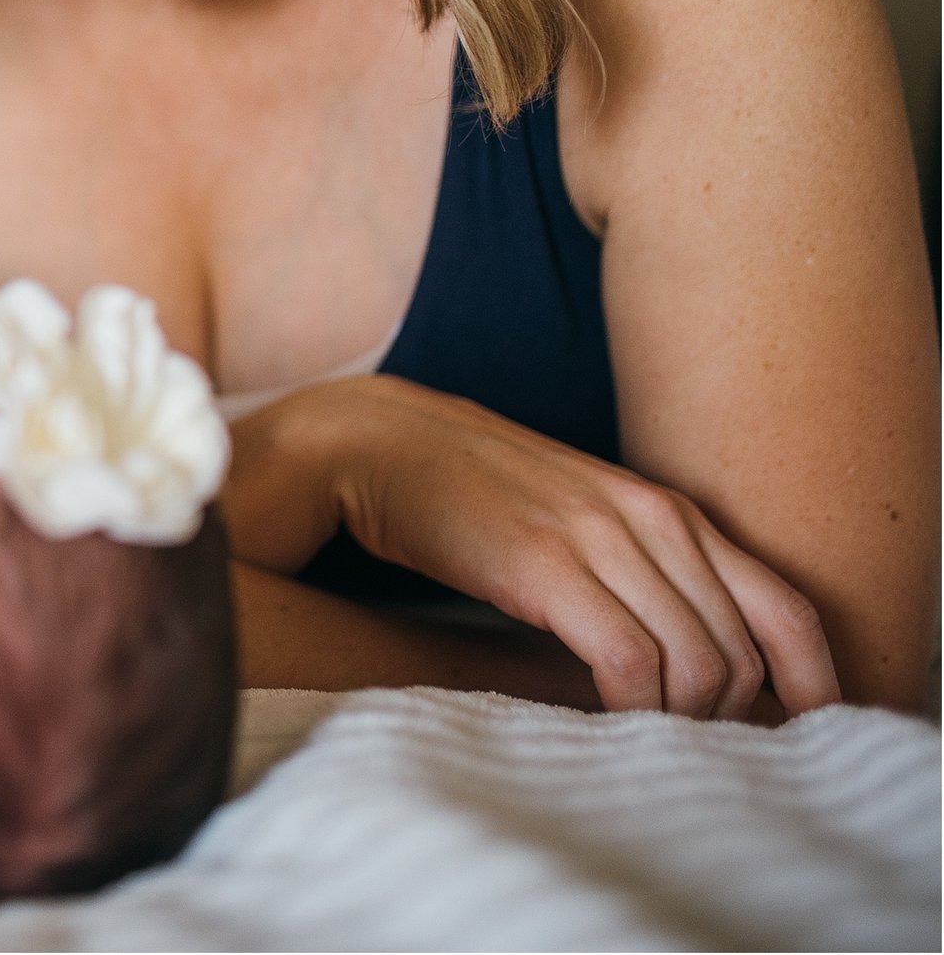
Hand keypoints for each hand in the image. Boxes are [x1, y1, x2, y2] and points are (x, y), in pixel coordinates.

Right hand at [235, 376, 840, 720]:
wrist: (379, 443)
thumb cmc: (473, 492)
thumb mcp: (580, 520)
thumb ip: (640, 571)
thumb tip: (692, 663)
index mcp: (669, 510)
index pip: (784, 608)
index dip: (812, 682)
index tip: (802, 734)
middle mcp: (650, 518)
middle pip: (741, 650)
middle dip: (726, 718)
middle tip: (682, 748)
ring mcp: (598, 537)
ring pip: (696, 660)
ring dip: (677, 720)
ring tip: (639, 740)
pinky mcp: (542, 565)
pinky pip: (627, 661)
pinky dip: (630, 708)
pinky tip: (601, 721)